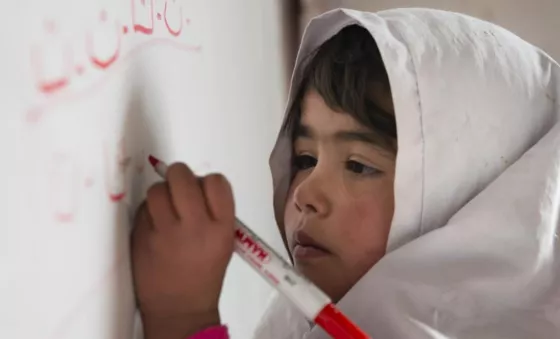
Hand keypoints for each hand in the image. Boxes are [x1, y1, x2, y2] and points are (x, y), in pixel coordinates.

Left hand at [131, 162, 235, 338]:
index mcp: (221, 228)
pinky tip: (155, 226)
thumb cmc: (205, 273)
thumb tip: (193, 183)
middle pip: (181, 176)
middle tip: (179, 190)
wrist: (179, 308)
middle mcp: (195, 226)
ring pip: (157, 189)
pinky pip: (142, 209)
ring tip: (165, 210)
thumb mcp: (224, 242)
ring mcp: (165, 231)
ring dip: (161, 194)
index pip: (215, 181)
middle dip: (179, 177)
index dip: (206, 182)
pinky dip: (148, 212)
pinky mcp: (141, 237)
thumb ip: (214, 211)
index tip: (202, 191)